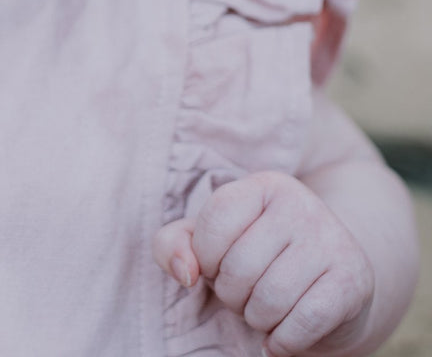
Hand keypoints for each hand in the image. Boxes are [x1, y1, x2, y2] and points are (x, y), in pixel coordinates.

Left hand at [153, 171, 374, 355]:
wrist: (337, 278)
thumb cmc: (259, 258)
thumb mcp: (212, 242)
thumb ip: (174, 246)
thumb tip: (186, 273)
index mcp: (263, 186)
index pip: (214, 223)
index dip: (207, 258)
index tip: (220, 265)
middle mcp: (300, 204)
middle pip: (239, 267)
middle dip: (232, 295)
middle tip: (246, 295)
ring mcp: (332, 240)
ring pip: (269, 299)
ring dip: (257, 320)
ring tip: (264, 311)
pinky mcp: (353, 281)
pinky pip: (302, 324)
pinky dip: (282, 342)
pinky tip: (282, 338)